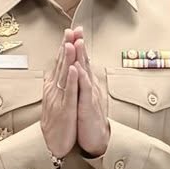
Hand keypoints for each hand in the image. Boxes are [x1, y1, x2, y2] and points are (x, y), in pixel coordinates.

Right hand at [41, 33, 80, 159]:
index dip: (65, 47)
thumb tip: (55, 72)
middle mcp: (54, 91)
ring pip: (63, 76)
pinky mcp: (65, 110)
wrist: (52, 147)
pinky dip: (71, 80)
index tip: (70, 33)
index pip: (60, 63)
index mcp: (54, 88)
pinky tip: (73, 69)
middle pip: (60, 65)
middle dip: (66, 46)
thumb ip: (57, 86)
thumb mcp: (55, 102)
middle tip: (71, 30)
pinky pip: (69, 93)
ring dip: (67, 59)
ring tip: (70, 43)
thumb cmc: (56, 125)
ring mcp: (59, 99)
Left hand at [69, 32, 111, 156]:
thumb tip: (74, 70)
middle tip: (76, 29)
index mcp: (86, 84)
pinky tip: (77, 69)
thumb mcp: (81, 98)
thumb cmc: (87, 119)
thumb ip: (78, 84)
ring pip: (85, 72)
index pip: (81, 61)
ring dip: (81, 57)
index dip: (76, 46)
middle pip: (84, 62)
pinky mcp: (88, 106)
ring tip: (77, 42)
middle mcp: (90, 86)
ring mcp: (90, 95)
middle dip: (80, 45)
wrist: (96, 139)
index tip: (72, 31)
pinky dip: (81, 79)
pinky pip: (85, 91)